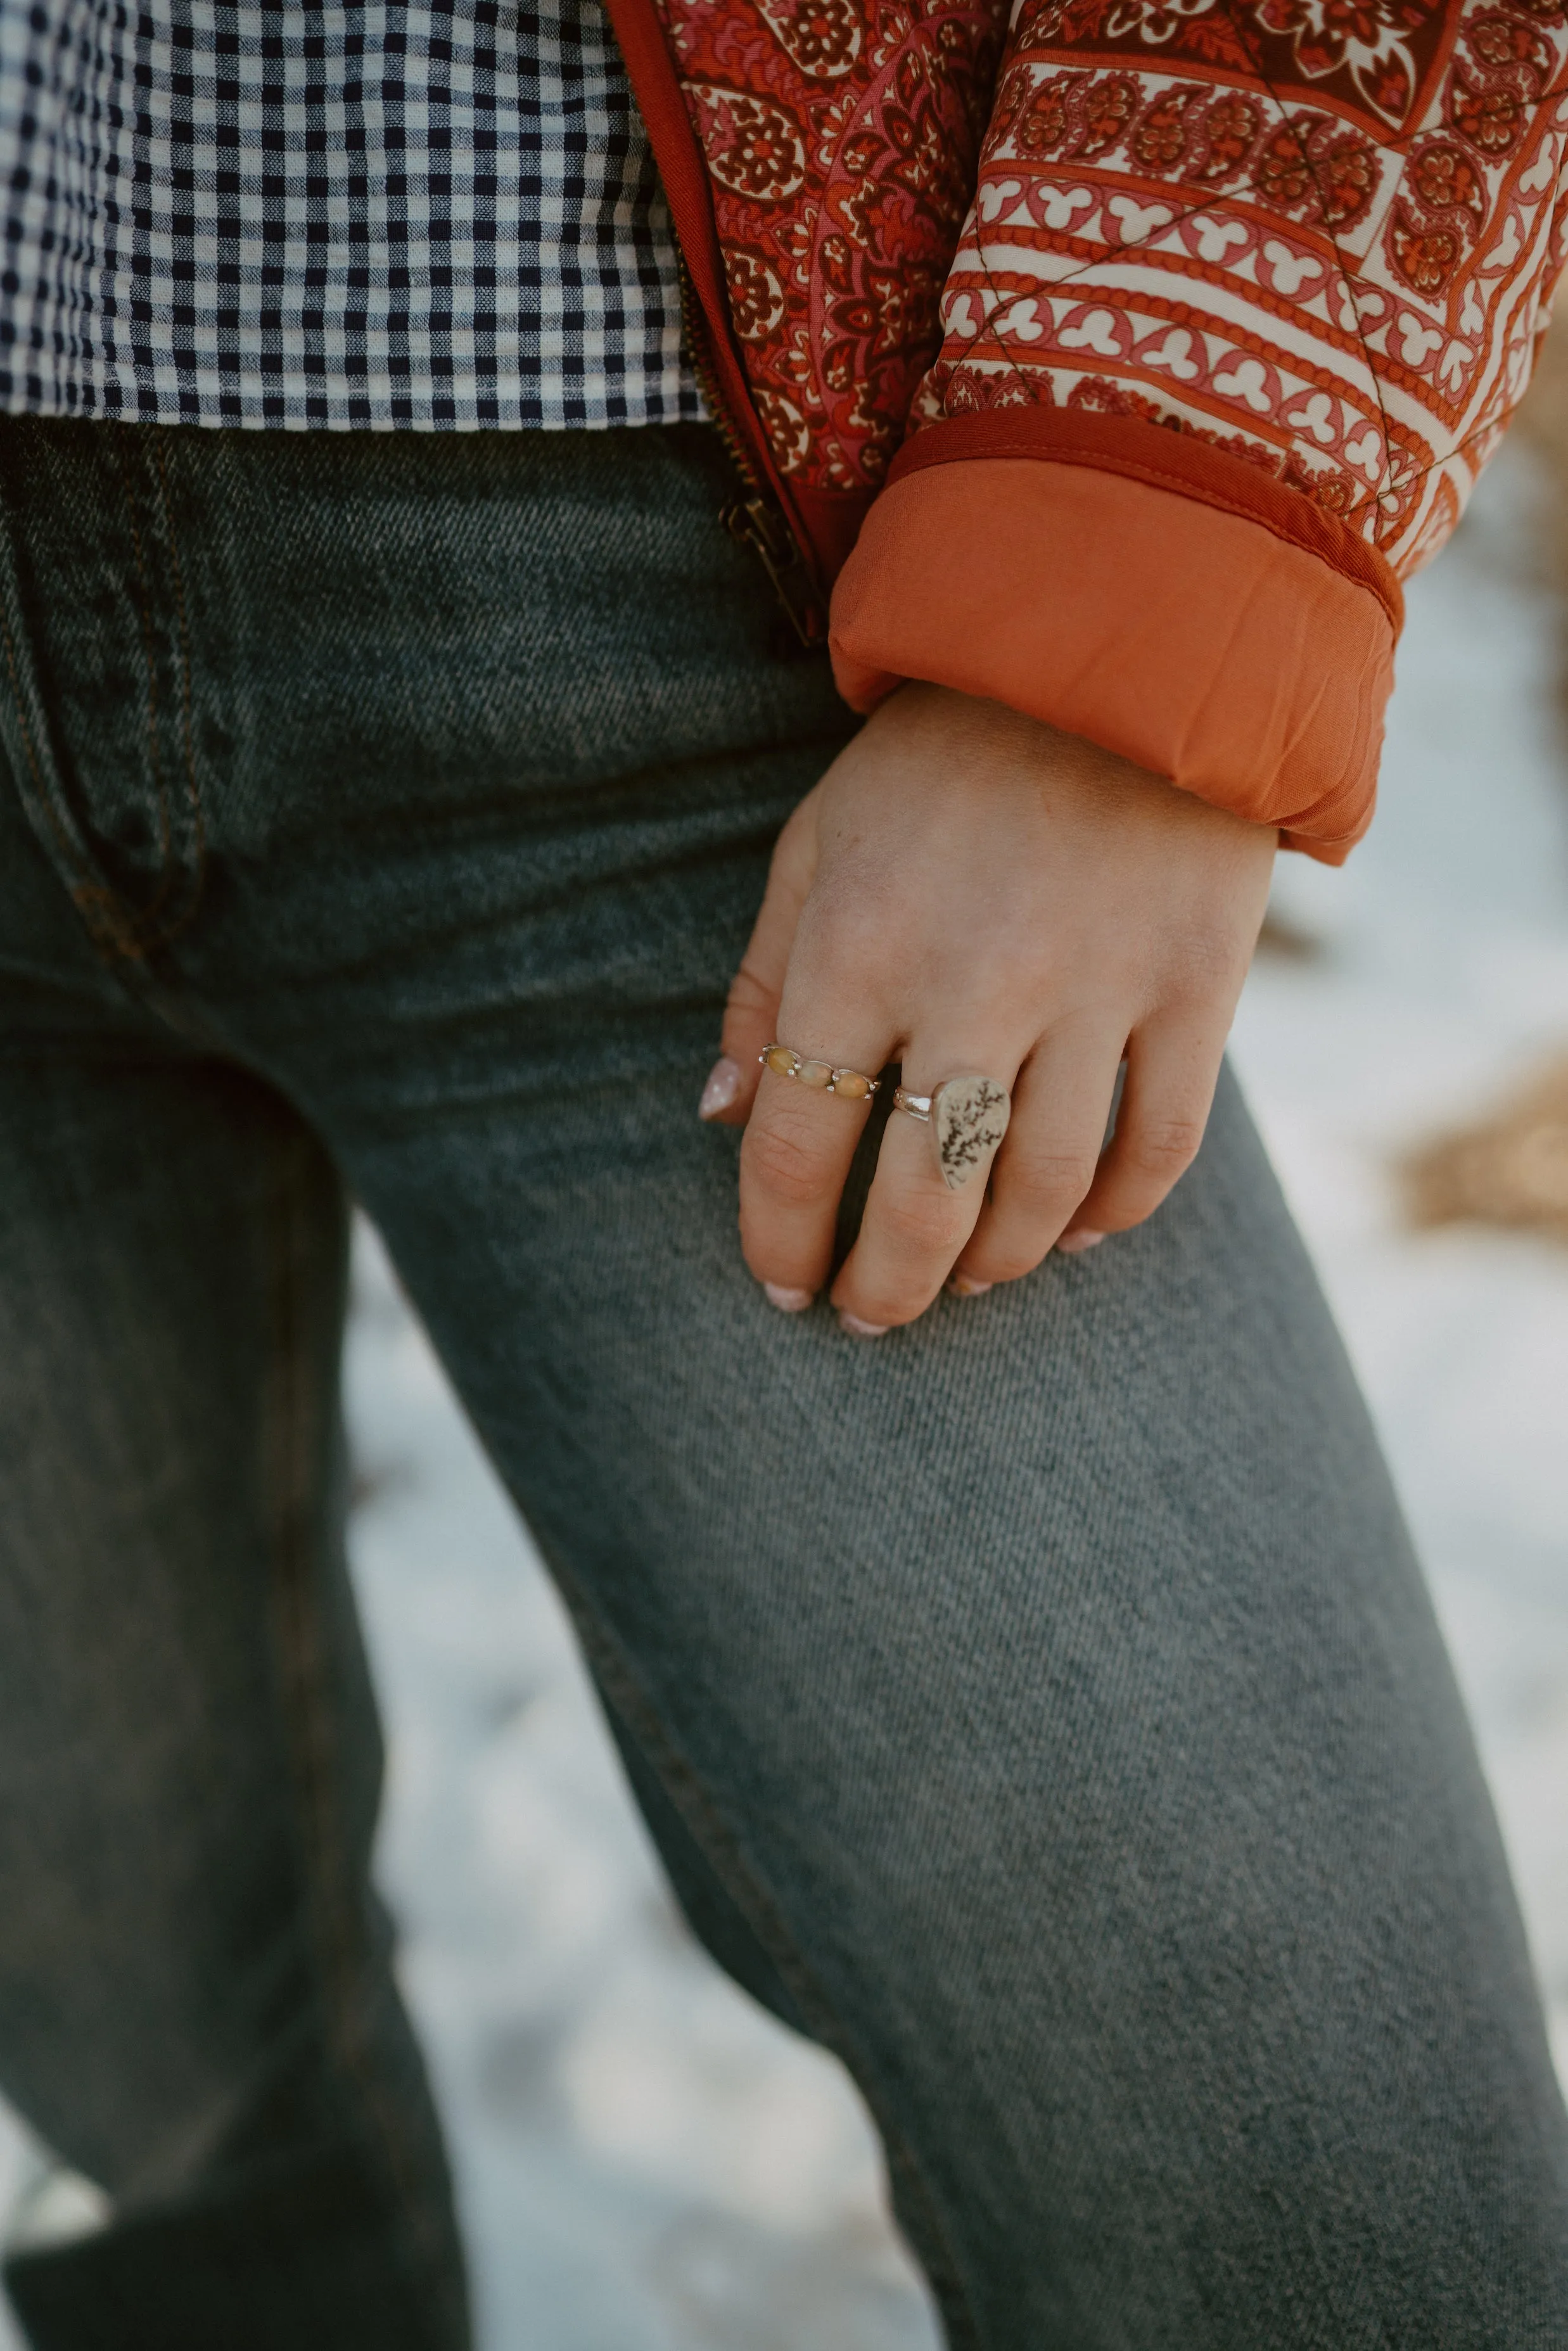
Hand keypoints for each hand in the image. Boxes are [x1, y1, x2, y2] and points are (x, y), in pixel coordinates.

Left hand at [699, 683, 1276, 1333]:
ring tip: (963, 1279)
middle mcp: (972, 982)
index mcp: (856, 944)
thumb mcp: (815, 844)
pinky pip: (1159, 1147)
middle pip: (922, 1200)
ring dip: (993, 1263)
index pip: (798, 1144)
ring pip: (1043, 1193)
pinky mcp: (1196, 986)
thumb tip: (721, 1118)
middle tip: (871, 1316)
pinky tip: (1077, 1235)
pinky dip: (1116, 1213)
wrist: (1121, 645)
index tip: (784, 1286)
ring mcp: (1097, 989)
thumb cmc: (939, 757)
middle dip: (885, 1286)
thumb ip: (760, 986)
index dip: (780, 1240)